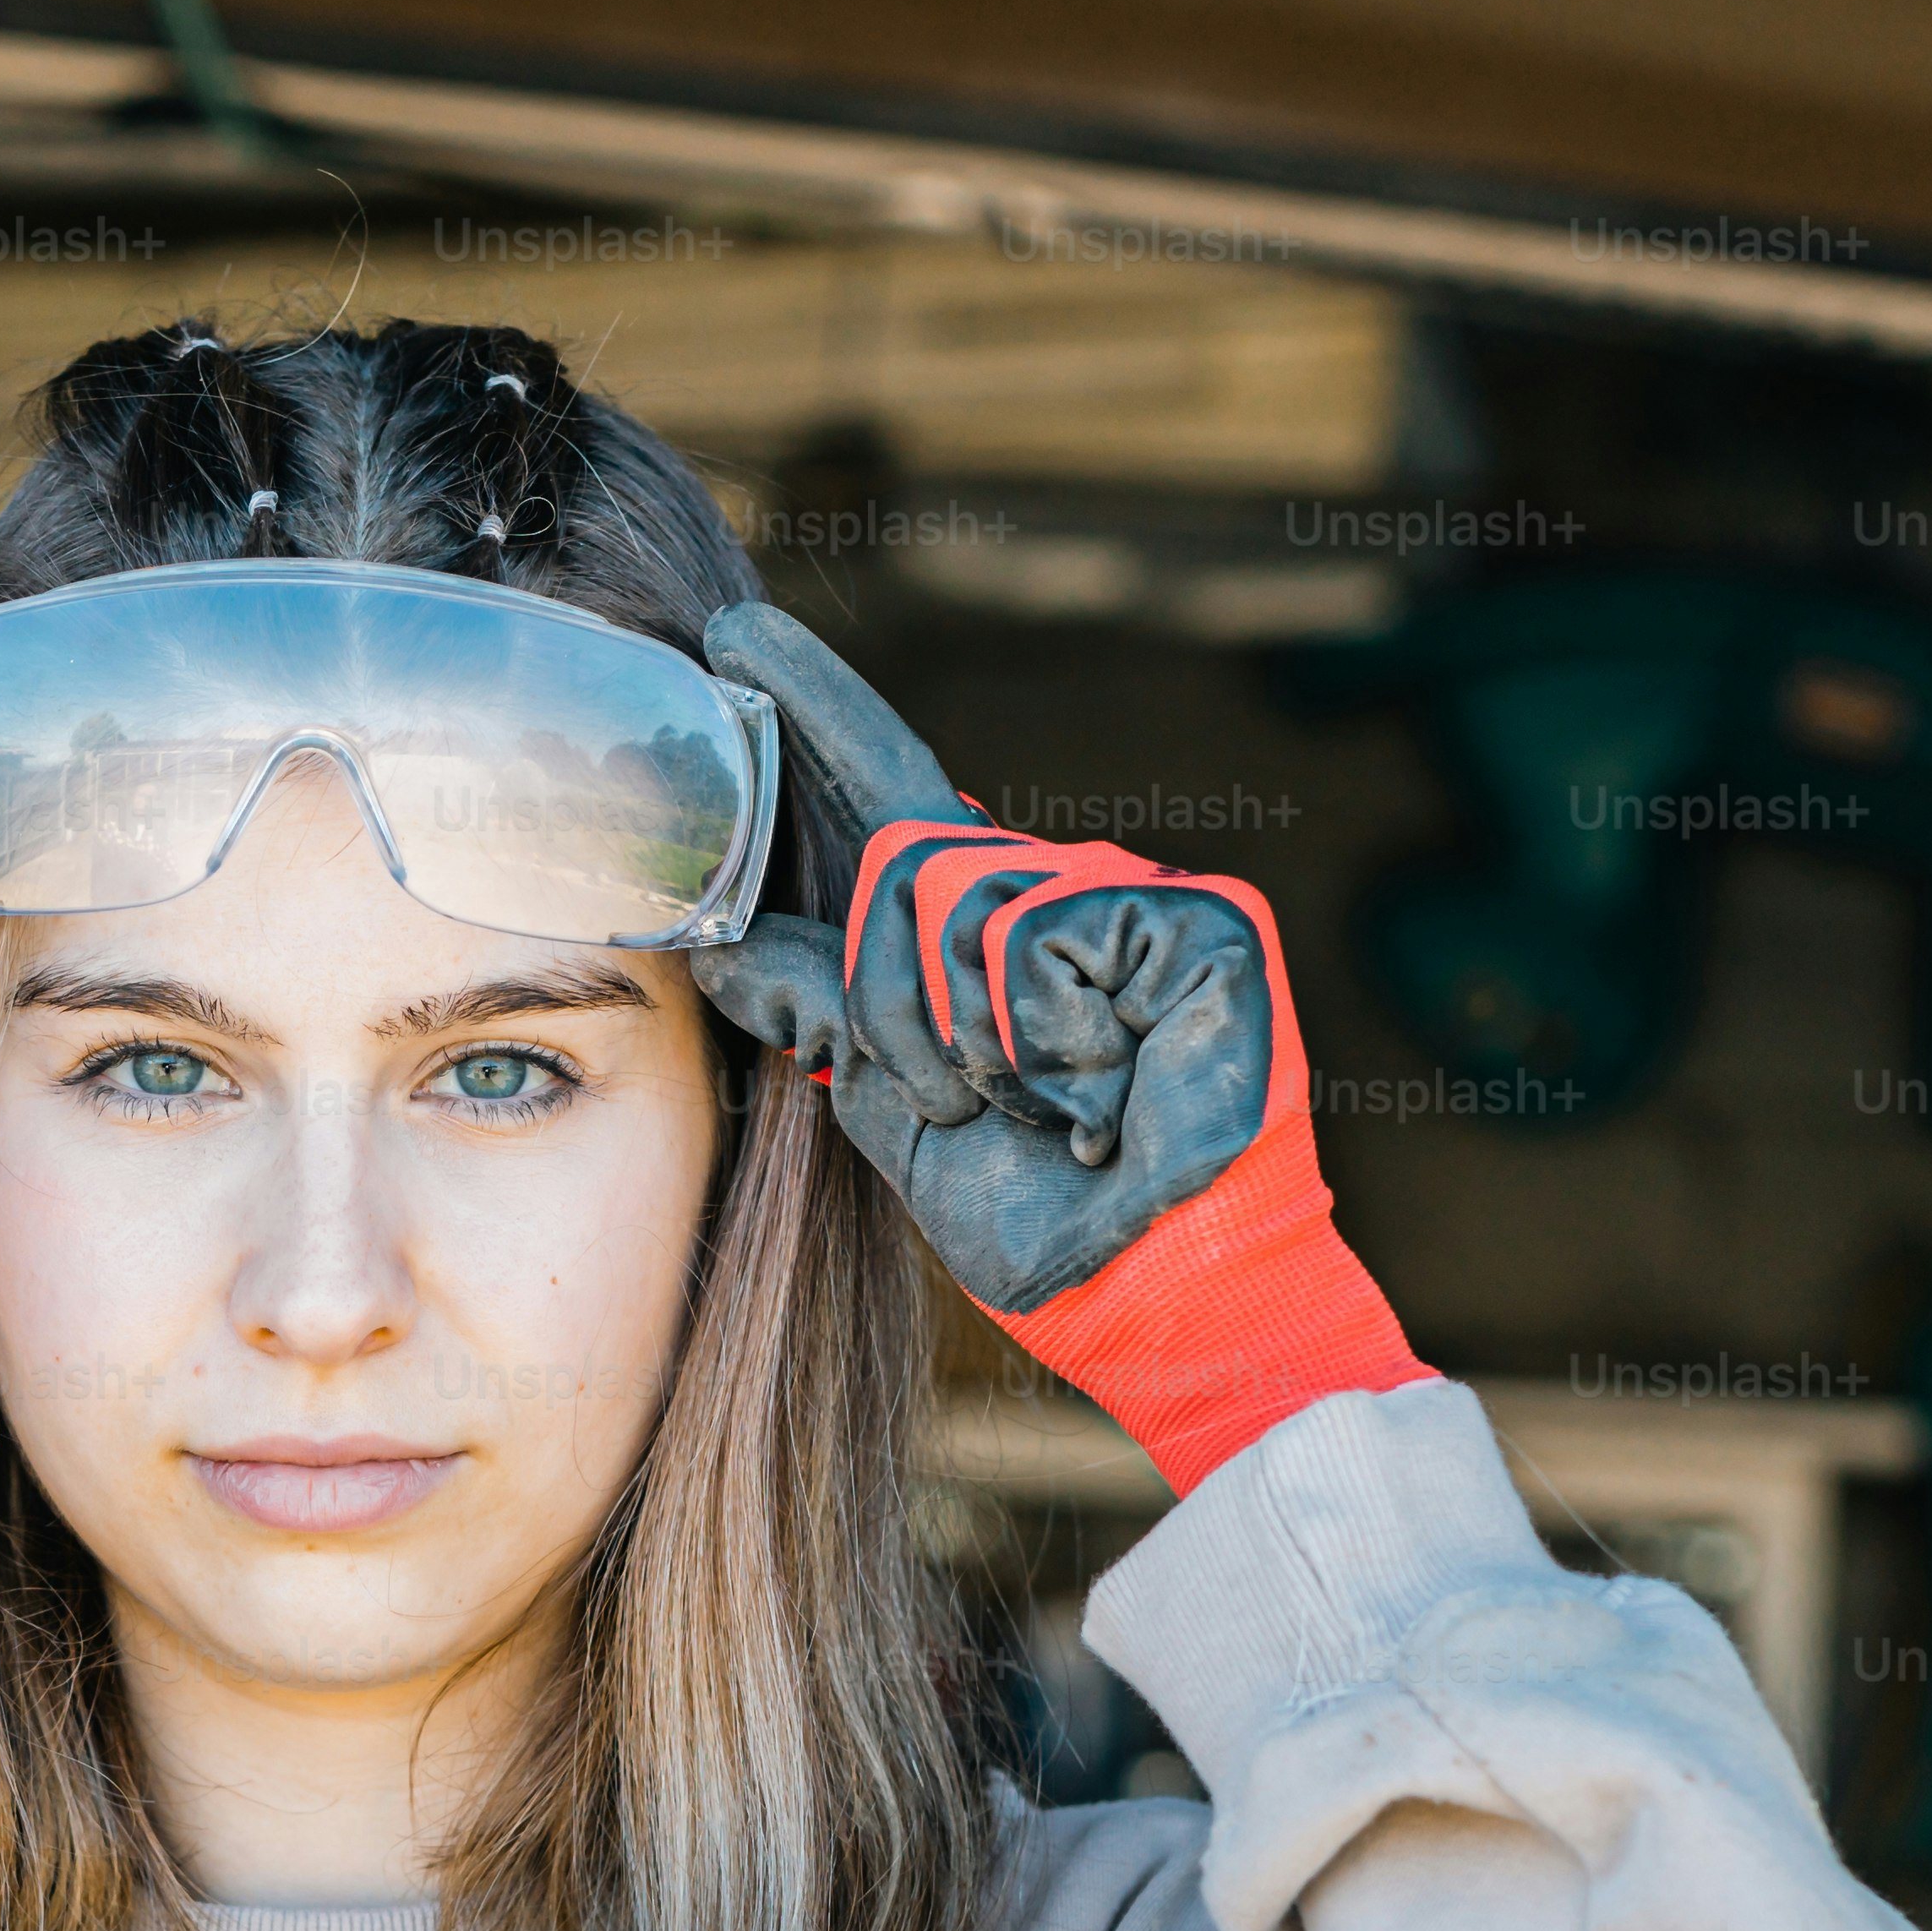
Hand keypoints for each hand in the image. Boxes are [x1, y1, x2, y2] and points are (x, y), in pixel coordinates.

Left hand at [683, 601, 1420, 1492]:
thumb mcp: (896, 1107)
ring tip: (1047, 1112)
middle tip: (969, 1104)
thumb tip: (725, 937)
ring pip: (965, 899)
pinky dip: (1047, 1037)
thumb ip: (823, 1005)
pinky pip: (1046, 939)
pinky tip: (1100, 1094)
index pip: (890, 798)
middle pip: (909, 864)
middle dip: (899, 1005)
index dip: (815, 714)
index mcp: (992, 933)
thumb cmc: (1039, 1218)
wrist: (1148, 1296)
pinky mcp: (1206, 922)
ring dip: (971, 1037)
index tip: (735, 634)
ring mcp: (1144, 902)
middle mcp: (1067, 897)